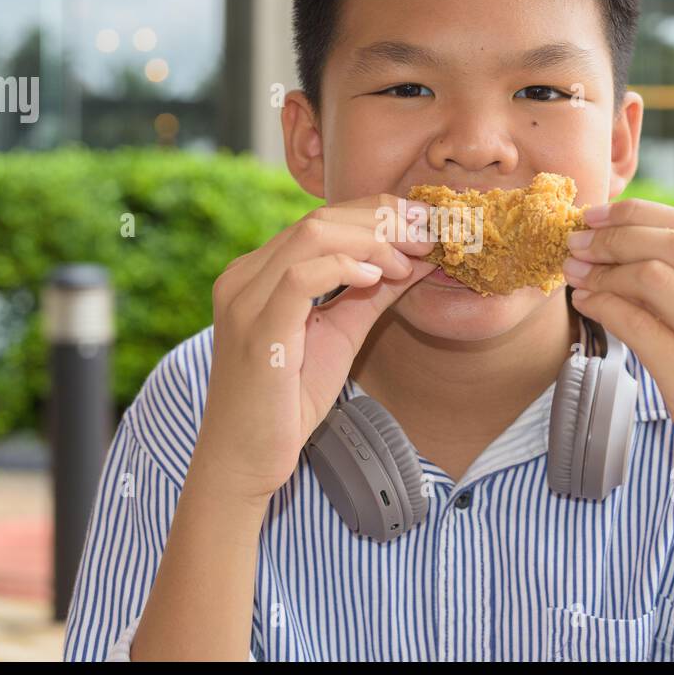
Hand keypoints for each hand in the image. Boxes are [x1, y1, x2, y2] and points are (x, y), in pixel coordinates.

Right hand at [199, 194, 435, 502]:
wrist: (245, 461)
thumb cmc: (287, 403)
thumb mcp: (340, 334)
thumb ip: (372, 295)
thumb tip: (418, 261)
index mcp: (258, 273)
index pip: (322, 219)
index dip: (378, 213)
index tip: (424, 226)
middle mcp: (244, 276)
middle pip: (319, 218)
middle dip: (383, 220)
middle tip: (428, 237)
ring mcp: (245, 300)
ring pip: (312, 236)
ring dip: (373, 242)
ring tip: (408, 262)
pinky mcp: (256, 329)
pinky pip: (301, 277)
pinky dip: (344, 267)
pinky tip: (377, 278)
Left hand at [562, 198, 673, 541]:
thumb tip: (634, 249)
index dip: (640, 215)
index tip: (598, 216)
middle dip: (615, 235)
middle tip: (575, 239)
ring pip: (655, 279)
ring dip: (603, 269)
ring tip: (575, 271)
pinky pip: (640, 327)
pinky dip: (603, 306)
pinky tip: (586, 305)